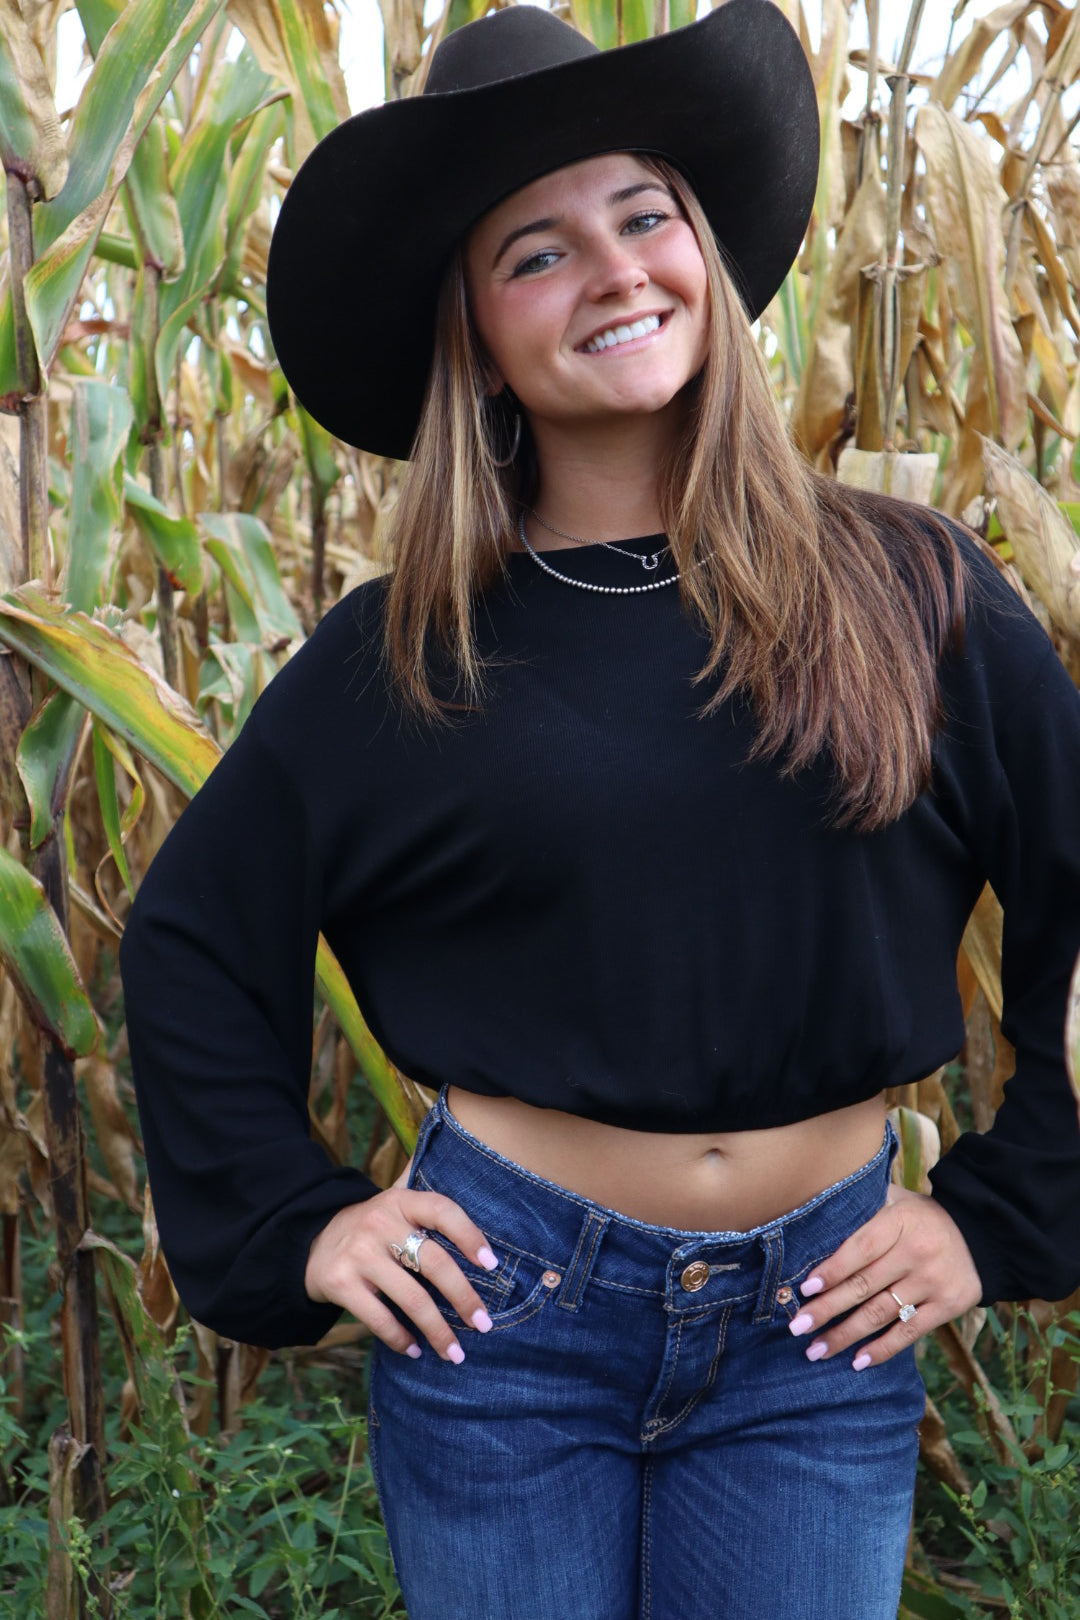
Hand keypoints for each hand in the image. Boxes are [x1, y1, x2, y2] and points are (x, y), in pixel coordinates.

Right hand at [304, 1180, 498, 1363]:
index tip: (492, 1264)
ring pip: (410, 1298)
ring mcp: (359, 1254)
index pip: (442, 1211)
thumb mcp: (393, 1203)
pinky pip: (378, 1318)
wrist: (311, 1243)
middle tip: (484, 1323)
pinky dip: (400, 1339)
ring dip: (437, 1330)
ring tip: (455, 1353)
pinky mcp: (340, 1283)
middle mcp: (380, 1224)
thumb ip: (425, 1199)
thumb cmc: (370, 1227)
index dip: (470, 1235)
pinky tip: (414, 1350)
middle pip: (433, 1262)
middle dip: (463, 1297)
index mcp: (400, 1202)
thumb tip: (470, 1187)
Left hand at [786, 1185, 982, 1370]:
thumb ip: (864, 1207)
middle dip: (827, 1309)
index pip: (860, 1248)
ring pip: (881, 1313)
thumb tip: (816, 1217)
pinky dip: (883, 1349)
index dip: (832, 1269)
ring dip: (846, 1335)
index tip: (805, 1289)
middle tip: (797, 1328)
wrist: (980, 1234)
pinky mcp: (948, 1306)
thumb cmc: (922, 1218)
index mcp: (901, 1221)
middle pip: (864, 1285)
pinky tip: (857, 1361)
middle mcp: (918, 1252)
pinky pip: (909, 1332)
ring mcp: (934, 1281)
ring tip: (817, 1350)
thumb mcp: (897, 1200)